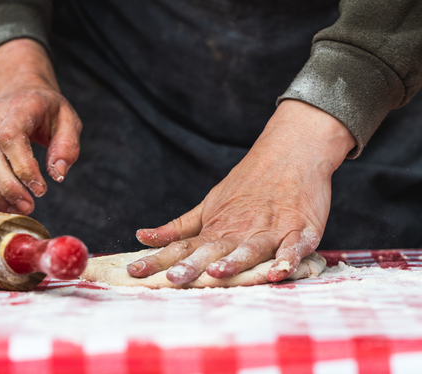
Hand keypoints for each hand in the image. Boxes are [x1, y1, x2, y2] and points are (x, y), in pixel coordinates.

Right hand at [0, 39, 81, 213]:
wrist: (19, 93)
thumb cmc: (47, 110)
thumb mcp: (69, 120)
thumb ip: (67, 146)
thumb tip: (58, 174)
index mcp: (18, 108)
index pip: (10, 136)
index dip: (23, 166)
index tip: (40, 189)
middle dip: (8, 187)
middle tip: (28, 206)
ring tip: (17, 210)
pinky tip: (2, 208)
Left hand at [127, 100, 355, 283]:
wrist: (290, 153)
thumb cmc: (246, 185)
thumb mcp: (208, 205)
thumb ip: (178, 227)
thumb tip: (142, 236)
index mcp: (215, 229)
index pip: (181, 247)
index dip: (157, 260)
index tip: (134, 272)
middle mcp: (239, 231)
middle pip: (212, 250)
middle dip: (192, 266)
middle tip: (173, 279)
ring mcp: (269, 230)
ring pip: (250, 249)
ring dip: (235, 261)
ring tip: (218, 272)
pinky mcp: (300, 230)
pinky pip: (294, 248)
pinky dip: (287, 259)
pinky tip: (279, 272)